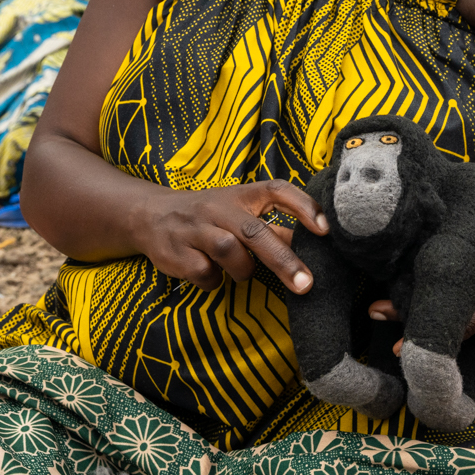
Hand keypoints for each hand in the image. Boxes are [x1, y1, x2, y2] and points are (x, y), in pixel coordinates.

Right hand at [135, 179, 328, 293]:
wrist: (149, 215)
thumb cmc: (208, 215)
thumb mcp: (237, 211)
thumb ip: (270, 226)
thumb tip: (310, 246)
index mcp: (240, 194)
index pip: (276, 189)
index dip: (302, 206)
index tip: (325, 230)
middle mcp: (218, 207)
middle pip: (254, 231)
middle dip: (282, 259)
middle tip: (306, 284)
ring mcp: (195, 229)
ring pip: (228, 250)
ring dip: (242, 269)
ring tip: (240, 272)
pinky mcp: (176, 252)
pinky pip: (204, 273)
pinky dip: (213, 281)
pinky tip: (211, 275)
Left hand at [368, 211, 474, 345]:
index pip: (464, 323)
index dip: (430, 333)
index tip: (395, 342)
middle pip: (458, 330)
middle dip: (420, 323)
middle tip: (376, 311)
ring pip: (467, 330)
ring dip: (437, 322)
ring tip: (393, 308)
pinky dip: (456, 321)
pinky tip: (431, 310)